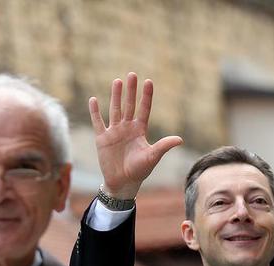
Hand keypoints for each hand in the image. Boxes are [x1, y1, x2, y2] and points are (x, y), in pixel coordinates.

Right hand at [87, 72, 182, 199]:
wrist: (122, 182)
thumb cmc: (139, 171)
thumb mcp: (152, 157)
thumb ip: (164, 146)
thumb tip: (180, 139)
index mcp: (140, 131)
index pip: (144, 110)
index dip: (146, 96)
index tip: (149, 81)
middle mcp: (127, 128)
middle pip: (129, 105)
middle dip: (131, 91)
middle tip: (132, 74)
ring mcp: (114, 132)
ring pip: (115, 109)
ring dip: (115, 96)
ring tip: (117, 81)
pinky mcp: (102, 138)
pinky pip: (98, 122)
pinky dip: (95, 112)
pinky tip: (93, 100)